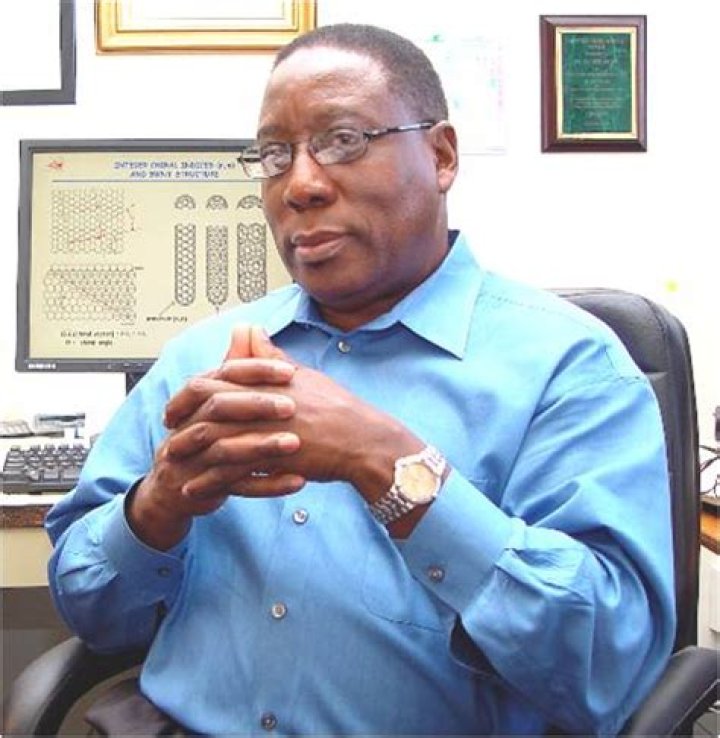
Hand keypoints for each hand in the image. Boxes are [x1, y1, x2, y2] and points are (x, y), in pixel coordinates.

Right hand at [127, 326, 303, 549]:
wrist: (171, 492)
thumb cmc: (200, 440)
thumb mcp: (216, 402)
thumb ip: (234, 368)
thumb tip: (247, 327)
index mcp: (196, 401)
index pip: (222, 375)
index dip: (254, 370)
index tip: (289, 371)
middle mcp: (188, 426)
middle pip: (218, 409)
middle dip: (256, 406)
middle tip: (292, 406)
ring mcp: (192, 460)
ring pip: (226, 450)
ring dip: (262, 446)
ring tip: (295, 444)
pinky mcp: (202, 489)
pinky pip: (236, 487)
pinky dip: (267, 485)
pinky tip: (297, 480)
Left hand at [166, 329, 423, 505]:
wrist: (363, 440)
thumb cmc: (337, 408)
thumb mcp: (302, 376)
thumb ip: (269, 357)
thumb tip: (249, 329)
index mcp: (267, 380)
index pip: (216, 378)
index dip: (190, 391)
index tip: (176, 403)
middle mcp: (263, 402)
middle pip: (207, 407)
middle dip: (181, 420)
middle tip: (166, 432)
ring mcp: (268, 430)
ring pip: (214, 439)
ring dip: (189, 452)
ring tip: (171, 463)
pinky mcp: (275, 459)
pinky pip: (232, 472)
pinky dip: (209, 481)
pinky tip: (194, 489)